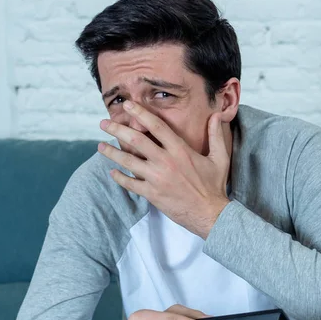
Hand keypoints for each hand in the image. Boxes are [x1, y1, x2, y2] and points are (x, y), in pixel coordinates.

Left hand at [98, 101, 230, 238]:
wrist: (210, 214)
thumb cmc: (214, 186)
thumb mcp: (220, 158)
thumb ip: (216, 135)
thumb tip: (216, 116)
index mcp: (180, 150)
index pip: (156, 126)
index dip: (140, 113)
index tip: (128, 105)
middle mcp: (166, 162)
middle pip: (136, 140)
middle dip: (117, 130)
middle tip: (104, 123)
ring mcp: (157, 179)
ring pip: (128, 162)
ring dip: (112, 153)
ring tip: (100, 146)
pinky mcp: (152, 194)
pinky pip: (130, 184)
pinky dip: (120, 178)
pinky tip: (112, 172)